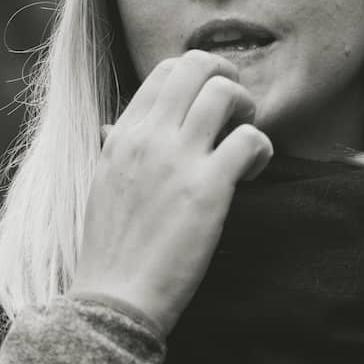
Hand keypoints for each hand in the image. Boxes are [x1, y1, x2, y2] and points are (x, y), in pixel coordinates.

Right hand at [71, 50, 272, 335]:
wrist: (114, 298)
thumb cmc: (110, 250)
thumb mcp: (101, 185)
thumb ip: (115, 149)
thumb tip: (112, 127)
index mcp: (122, 134)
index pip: (164, 72)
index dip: (197, 78)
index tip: (209, 106)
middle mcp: (148, 136)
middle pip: (196, 65)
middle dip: (227, 78)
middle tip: (237, 111)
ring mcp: (178, 159)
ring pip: (225, 92)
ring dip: (248, 109)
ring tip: (245, 141)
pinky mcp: (209, 188)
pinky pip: (250, 138)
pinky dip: (262, 148)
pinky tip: (253, 172)